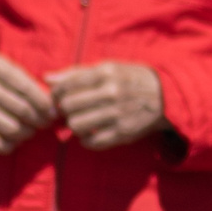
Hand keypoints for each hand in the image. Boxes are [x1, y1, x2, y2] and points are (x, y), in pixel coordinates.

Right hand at [0, 54, 55, 154]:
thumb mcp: (6, 65)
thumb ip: (28, 80)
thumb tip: (52, 103)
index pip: (27, 90)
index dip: (45, 104)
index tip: (52, 110)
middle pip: (22, 111)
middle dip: (40, 120)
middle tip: (45, 122)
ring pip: (11, 129)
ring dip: (28, 133)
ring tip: (31, 130)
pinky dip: (10, 146)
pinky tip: (15, 139)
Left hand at [47, 62, 168, 149]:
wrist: (164, 96)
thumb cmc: (129, 79)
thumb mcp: (107, 68)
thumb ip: (76, 73)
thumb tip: (47, 78)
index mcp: (105, 74)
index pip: (66, 86)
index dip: (56, 94)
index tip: (59, 98)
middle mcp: (111, 93)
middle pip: (68, 107)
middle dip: (64, 110)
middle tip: (68, 111)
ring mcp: (117, 115)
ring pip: (77, 125)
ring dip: (73, 126)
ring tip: (79, 122)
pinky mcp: (123, 133)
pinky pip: (92, 142)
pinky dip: (85, 141)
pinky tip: (88, 135)